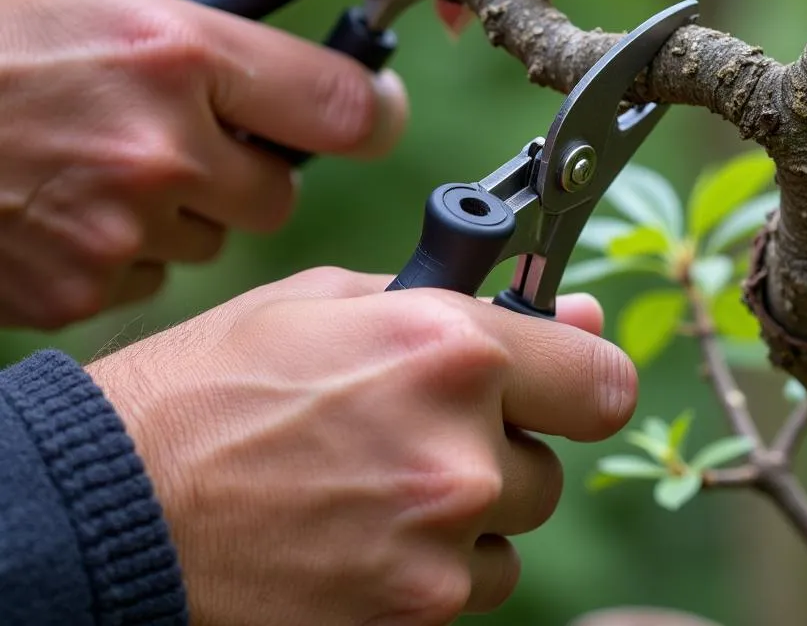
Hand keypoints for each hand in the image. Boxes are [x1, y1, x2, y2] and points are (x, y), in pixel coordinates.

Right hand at [0, 0, 405, 329]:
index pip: (341, 106)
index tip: (377, 110)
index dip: (374, 111)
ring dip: (187, 208)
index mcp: (176, 52)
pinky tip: (67, 210)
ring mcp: (119, 228)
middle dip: (254, 169)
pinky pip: (147, 275)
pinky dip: (126, 248)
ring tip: (108, 166)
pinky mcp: (77, 288)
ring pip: (215, 238)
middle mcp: (162, 147)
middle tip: (201, 138)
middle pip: (280, 191)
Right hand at [86, 269, 636, 625]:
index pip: (602, 380)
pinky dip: (434, 563)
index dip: (583, 376)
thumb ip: (462, 300)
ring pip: (510, 528)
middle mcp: (460, 453)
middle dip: (501, 441)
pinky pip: (466, 584)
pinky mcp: (410, 618)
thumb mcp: (330, 302)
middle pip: (549, 461)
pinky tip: (361, 532)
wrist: (116, 508)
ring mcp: (436, 548)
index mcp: (450, 351)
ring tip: (375, 481)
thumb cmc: (214, 385)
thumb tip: (577, 315)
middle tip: (417, 425)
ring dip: (468, 507)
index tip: (560, 380)